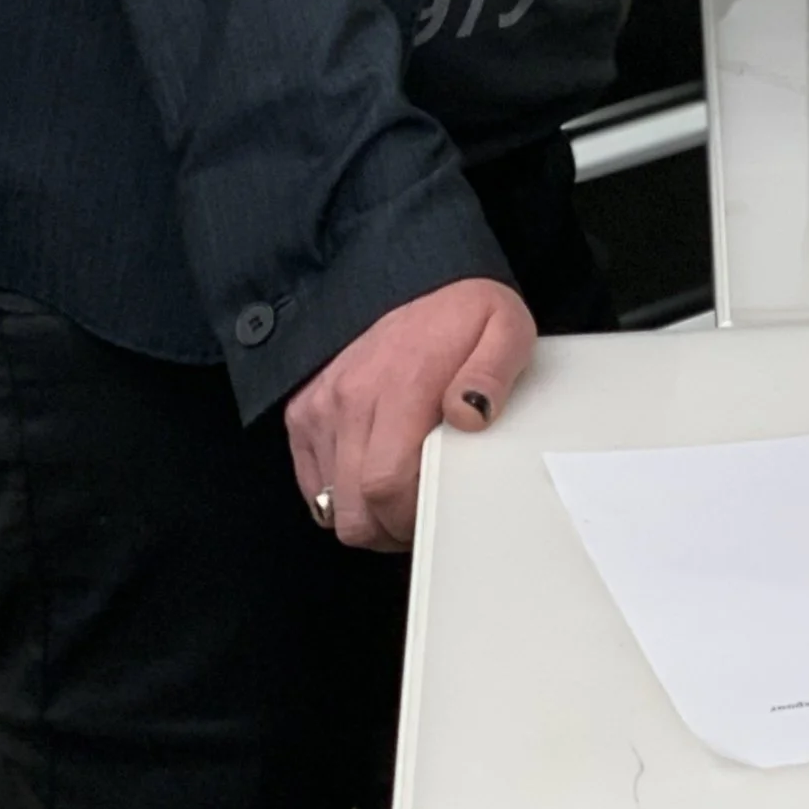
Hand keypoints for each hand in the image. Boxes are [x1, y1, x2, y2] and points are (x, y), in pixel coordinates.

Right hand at [285, 276, 533, 552]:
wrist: (417, 280)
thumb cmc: (462, 314)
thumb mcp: (506, 330)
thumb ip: (494, 374)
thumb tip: (470, 415)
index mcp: (401, 383)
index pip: (386, 486)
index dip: (409, 519)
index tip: (434, 513)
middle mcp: (351, 396)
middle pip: (353, 510)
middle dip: (388, 529)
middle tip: (419, 512)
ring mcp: (321, 405)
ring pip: (329, 505)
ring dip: (364, 514)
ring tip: (399, 493)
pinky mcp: (303, 411)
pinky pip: (312, 485)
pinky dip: (338, 494)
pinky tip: (371, 475)